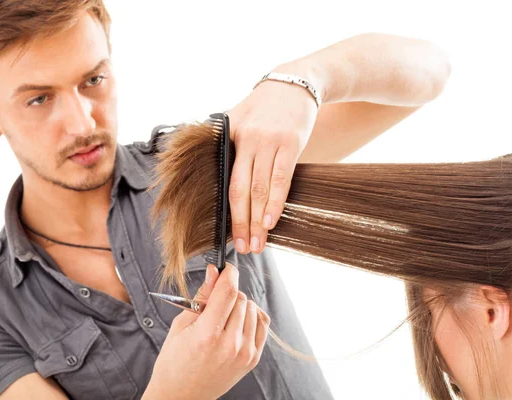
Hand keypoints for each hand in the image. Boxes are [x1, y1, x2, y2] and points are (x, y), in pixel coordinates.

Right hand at [146, 263, 270, 399]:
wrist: (181, 396)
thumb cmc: (174, 362)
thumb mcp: (180, 325)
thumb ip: (202, 297)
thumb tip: (215, 272)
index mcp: (207, 335)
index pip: (228, 291)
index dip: (229, 273)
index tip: (226, 268)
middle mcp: (230, 345)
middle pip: (241, 298)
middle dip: (228, 293)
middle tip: (213, 303)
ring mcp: (244, 354)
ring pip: (252, 308)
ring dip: (239, 305)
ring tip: (222, 317)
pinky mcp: (252, 359)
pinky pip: (261, 324)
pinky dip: (250, 317)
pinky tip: (236, 323)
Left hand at [226, 64, 318, 254]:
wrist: (296, 82)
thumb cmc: (266, 105)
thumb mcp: (239, 115)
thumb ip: (228, 143)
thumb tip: (215, 174)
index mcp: (231, 136)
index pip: (226, 181)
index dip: (228, 211)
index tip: (229, 234)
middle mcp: (248, 140)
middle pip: (241, 189)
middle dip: (241, 222)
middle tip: (244, 247)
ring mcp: (270, 141)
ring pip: (261, 188)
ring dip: (259, 219)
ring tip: (258, 243)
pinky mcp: (291, 143)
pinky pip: (282, 178)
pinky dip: (276, 202)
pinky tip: (271, 221)